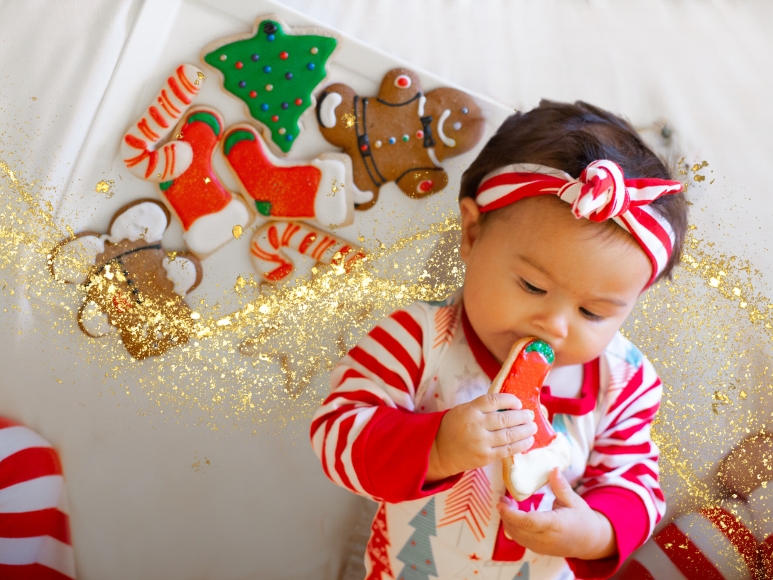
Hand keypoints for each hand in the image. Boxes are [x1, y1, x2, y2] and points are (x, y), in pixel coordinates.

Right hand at [427, 393, 535, 480]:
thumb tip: (509, 405)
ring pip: (509, 435)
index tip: (518, 403)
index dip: (510, 400)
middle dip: (522, 416)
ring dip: (525, 430)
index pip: (494, 401)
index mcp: (470, 410)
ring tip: (533, 427)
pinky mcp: (485, 457)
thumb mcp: (463, 410)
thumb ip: (482, 407)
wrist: (440, 450)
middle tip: (531, 415)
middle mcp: (476, 425)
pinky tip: (528, 441)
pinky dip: (520, 445)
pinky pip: (507, 450)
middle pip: (505, 419)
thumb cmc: (454, 427)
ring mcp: (481, 442)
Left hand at [496, 468, 616, 559]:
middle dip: (505, 514)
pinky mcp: (537, 549)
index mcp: (556, 525)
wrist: (588, 542)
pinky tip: (514, 514)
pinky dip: (512, 526)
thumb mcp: (574, 500)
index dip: (512, 514)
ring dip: (507, 520)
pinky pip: (519, 539)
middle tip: (502, 498)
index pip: (529, 522)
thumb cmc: (582, 519)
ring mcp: (540, 547)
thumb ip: (561, 486)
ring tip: (506, 503)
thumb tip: (553, 469)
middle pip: (518, 529)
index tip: (502, 502)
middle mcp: (546, 539)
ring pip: (516, 535)